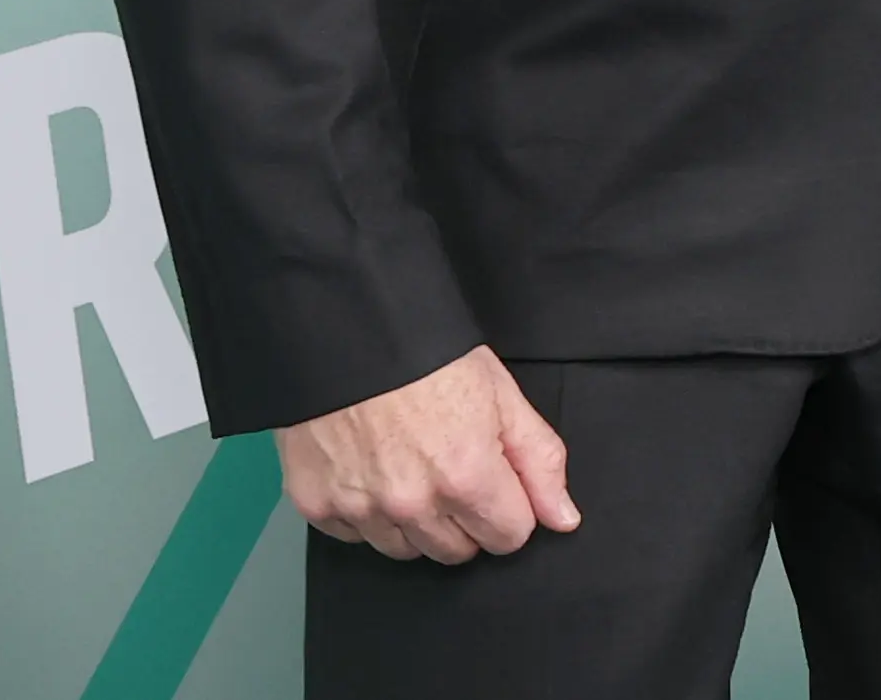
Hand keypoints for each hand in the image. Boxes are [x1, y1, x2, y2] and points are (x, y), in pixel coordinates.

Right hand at [279, 348, 576, 563]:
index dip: (508, 507)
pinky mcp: (317, 506)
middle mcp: (413, 504)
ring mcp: (362, 509)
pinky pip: (356, 536)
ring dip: (414, 521)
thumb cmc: (425, 355)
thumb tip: (563, 519)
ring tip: (407, 464)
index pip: (509, 538)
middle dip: (463, 519)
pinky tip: (369, 468)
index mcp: (466, 477)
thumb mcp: (501, 394)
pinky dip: (365, 512)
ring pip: (406, 551)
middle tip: (448, 466)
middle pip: (457, 552)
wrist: (344, 328)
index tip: (492, 477)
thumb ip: (539, 461)